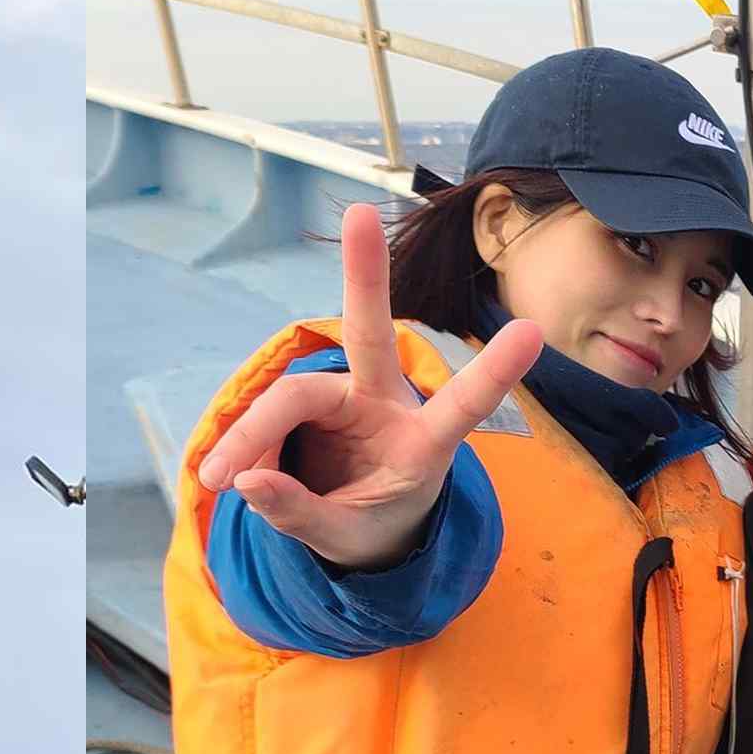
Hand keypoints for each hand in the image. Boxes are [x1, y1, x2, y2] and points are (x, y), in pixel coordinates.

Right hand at [194, 201, 542, 570]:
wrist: (363, 525)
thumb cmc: (373, 528)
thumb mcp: (341, 539)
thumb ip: (297, 514)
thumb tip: (247, 481)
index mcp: (422, 446)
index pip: (460, 406)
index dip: (492, 372)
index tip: (533, 331)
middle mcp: (387, 404)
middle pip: (370, 334)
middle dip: (364, 274)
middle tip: (359, 214)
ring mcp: (348, 394)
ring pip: (290, 399)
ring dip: (249, 437)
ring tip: (219, 481)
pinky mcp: (312, 397)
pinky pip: (266, 415)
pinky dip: (243, 445)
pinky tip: (234, 472)